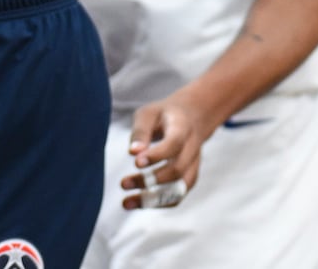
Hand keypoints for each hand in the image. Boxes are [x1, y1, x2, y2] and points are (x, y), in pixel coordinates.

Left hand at [118, 94, 215, 209]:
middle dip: (150, 180)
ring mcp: (194, 166)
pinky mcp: (189, 178)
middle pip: (176, 170)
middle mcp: (192, 149)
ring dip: (153, 199)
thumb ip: (140, 132)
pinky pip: (178, 196)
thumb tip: (133, 153)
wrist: (190, 118)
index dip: (157, 155)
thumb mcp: (148, 114)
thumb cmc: (162, 115)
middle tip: (123, 184)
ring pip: (179, 189)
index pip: (174, 144)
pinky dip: (159, 203)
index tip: (135, 163)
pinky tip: (137, 203)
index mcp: (182, 128)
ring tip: (126, 203)